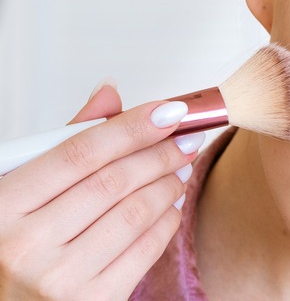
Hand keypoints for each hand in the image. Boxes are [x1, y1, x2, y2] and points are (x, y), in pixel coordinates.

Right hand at [0, 83, 203, 299]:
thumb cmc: (10, 245)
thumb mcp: (18, 190)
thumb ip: (65, 143)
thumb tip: (110, 94)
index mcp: (2, 206)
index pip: (80, 152)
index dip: (131, 127)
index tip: (168, 112)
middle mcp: (26, 245)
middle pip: (113, 182)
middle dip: (160, 153)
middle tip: (186, 138)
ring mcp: (60, 279)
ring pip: (135, 214)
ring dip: (168, 184)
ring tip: (181, 169)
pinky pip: (145, 251)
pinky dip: (167, 222)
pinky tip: (171, 206)